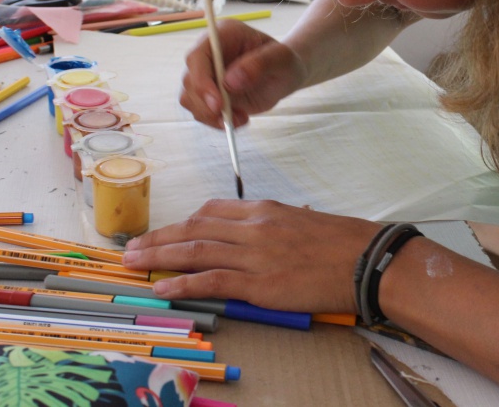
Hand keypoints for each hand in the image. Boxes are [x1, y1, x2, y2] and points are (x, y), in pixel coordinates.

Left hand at [122, 199, 381, 312]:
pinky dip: (185, 283)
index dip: (183, 222)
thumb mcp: (303, 221)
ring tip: (134, 263)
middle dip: (159, 238)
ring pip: (195, 251)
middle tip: (132, 247)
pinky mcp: (260, 283)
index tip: (166, 232)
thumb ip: (274, 226)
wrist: (366, 259)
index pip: (212, 211)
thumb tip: (258, 234)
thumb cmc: (342, 242)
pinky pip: (213, 280)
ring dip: (159, 257)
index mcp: (264, 210)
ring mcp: (255, 255)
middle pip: (194, 228)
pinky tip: (164, 288)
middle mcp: (253, 227)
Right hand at [179, 20, 306, 128]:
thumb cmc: (284, 60)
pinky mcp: (210, 94)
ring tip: (241, 118)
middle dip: (205, 104)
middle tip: (230, 117)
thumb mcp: (281, 58)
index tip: (218, 103)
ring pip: (190, 99)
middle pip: (189, 80)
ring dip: (210, 116)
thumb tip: (230, 81)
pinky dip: (216, 121)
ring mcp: (206, 75)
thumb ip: (259, 64)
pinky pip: (202, 111)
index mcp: (222, 36)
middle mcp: (208, 55)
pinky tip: (239, 119)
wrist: (285, 73)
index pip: (198, 56)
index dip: (201, 81)